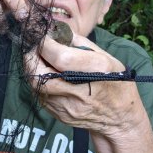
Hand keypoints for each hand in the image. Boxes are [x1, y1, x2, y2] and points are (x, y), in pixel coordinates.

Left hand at [25, 33, 146, 136]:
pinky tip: (45, 75)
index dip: (46, 44)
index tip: (42, 37)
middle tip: (34, 49)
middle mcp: (80, 91)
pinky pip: (40, 95)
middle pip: (41, 74)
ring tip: (38, 60)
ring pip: (35, 85)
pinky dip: (38, 82)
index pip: (61, 57)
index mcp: (96, 71)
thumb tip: (56, 32)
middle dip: (32, 57)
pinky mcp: (59, 115)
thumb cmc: (115, 82)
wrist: (120, 119)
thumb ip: (79, 42)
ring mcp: (67, 106)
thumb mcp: (106, 56)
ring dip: (32, 69)